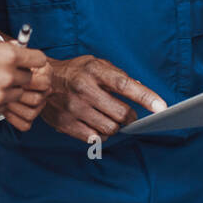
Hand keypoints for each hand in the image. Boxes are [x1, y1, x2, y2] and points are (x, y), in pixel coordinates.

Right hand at [0, 32, 49, 120]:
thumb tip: (13, 48)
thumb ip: (0, 46)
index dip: (32, 59)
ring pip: (17, 95)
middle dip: (18, 74)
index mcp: (7, 56)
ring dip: (8, 89)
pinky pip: (2, 107)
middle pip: (28, 79)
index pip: (38, 59)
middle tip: (2, 71)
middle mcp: (6, 77)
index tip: (29, 60)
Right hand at [41, 54, 166, 142]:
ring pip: (109, 129)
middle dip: (130, 117)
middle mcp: (83, 89)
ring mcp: (73, 108)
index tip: (161, 107)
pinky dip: (100, 134)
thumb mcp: (96, 64)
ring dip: (115, 126)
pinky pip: (94, 138)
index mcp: (93, 71)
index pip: (124, 85)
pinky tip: (96, 124)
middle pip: (121, 113)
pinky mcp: (66, 124)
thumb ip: (118, 76)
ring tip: (108, 117)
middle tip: (128, 115)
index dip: (145, 97)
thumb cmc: (74, 71)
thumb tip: (140, 89)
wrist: (41, 80)